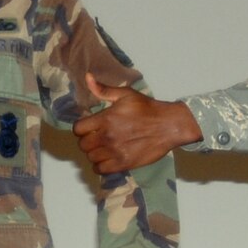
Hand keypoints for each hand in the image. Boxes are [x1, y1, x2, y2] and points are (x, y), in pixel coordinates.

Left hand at [71, 74, 200, 173]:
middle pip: (83, 145)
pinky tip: (107, 159)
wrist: (168, 125)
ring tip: (103, 148)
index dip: (82, 128)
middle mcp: (107, 137)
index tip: (89, 127)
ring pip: (91, 158)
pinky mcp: (123, 164)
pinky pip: (101, 170)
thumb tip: (87, 77)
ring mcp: (115, 152)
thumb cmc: (147, 108)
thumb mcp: (126, 94)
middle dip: (87, 141)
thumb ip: (103, 89)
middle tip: (97, 138)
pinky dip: (101, 166)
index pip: (78, 129)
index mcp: (105, 119)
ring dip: (94, 153)